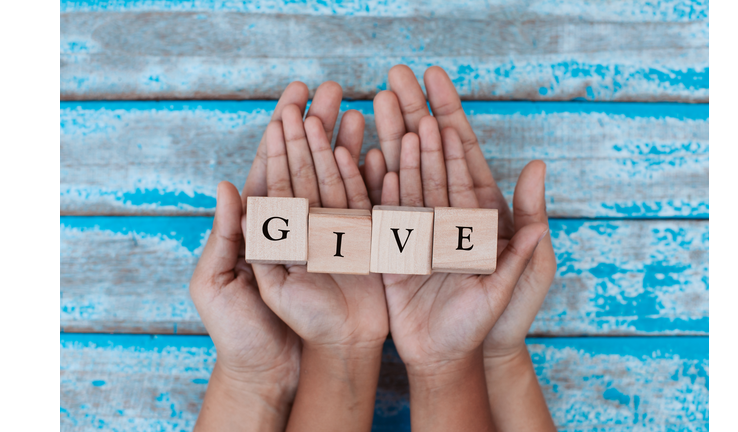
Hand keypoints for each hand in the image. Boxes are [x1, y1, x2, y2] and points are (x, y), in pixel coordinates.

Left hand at [251, 82, 387, 430]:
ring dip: (344, 143)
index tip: (290, 103)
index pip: (272, 173)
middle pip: (307, 166)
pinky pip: (364, 206)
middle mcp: (298, 225)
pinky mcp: (358, 247)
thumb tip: (227, 186)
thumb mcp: (225, 284)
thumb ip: (229, 235)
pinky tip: (374, 150)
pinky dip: (368, 178)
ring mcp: (330, 233)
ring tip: (354, 108)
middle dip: (317, 127)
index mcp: (265, 229)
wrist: (299, 364)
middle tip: (330, 88)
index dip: (281, 137)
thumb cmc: (252, 333)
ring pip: (337, 180)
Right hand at [369, 64, 555, 430]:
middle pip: (429, 162)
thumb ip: (525, 229)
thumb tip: (540, 170)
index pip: (463, 163)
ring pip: (402, 180)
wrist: (453, 359)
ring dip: (390, 143)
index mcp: (477, 219)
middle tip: (396, 81)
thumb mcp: (518, 277)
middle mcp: (445, 218)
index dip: (450, 126)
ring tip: (375, 108)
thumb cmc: (494, 322)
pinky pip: (381, 214)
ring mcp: (417, 232)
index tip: (435, 91)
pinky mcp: (392, 252)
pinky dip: (372, 186)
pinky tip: (361, 158)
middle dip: (412, 119)